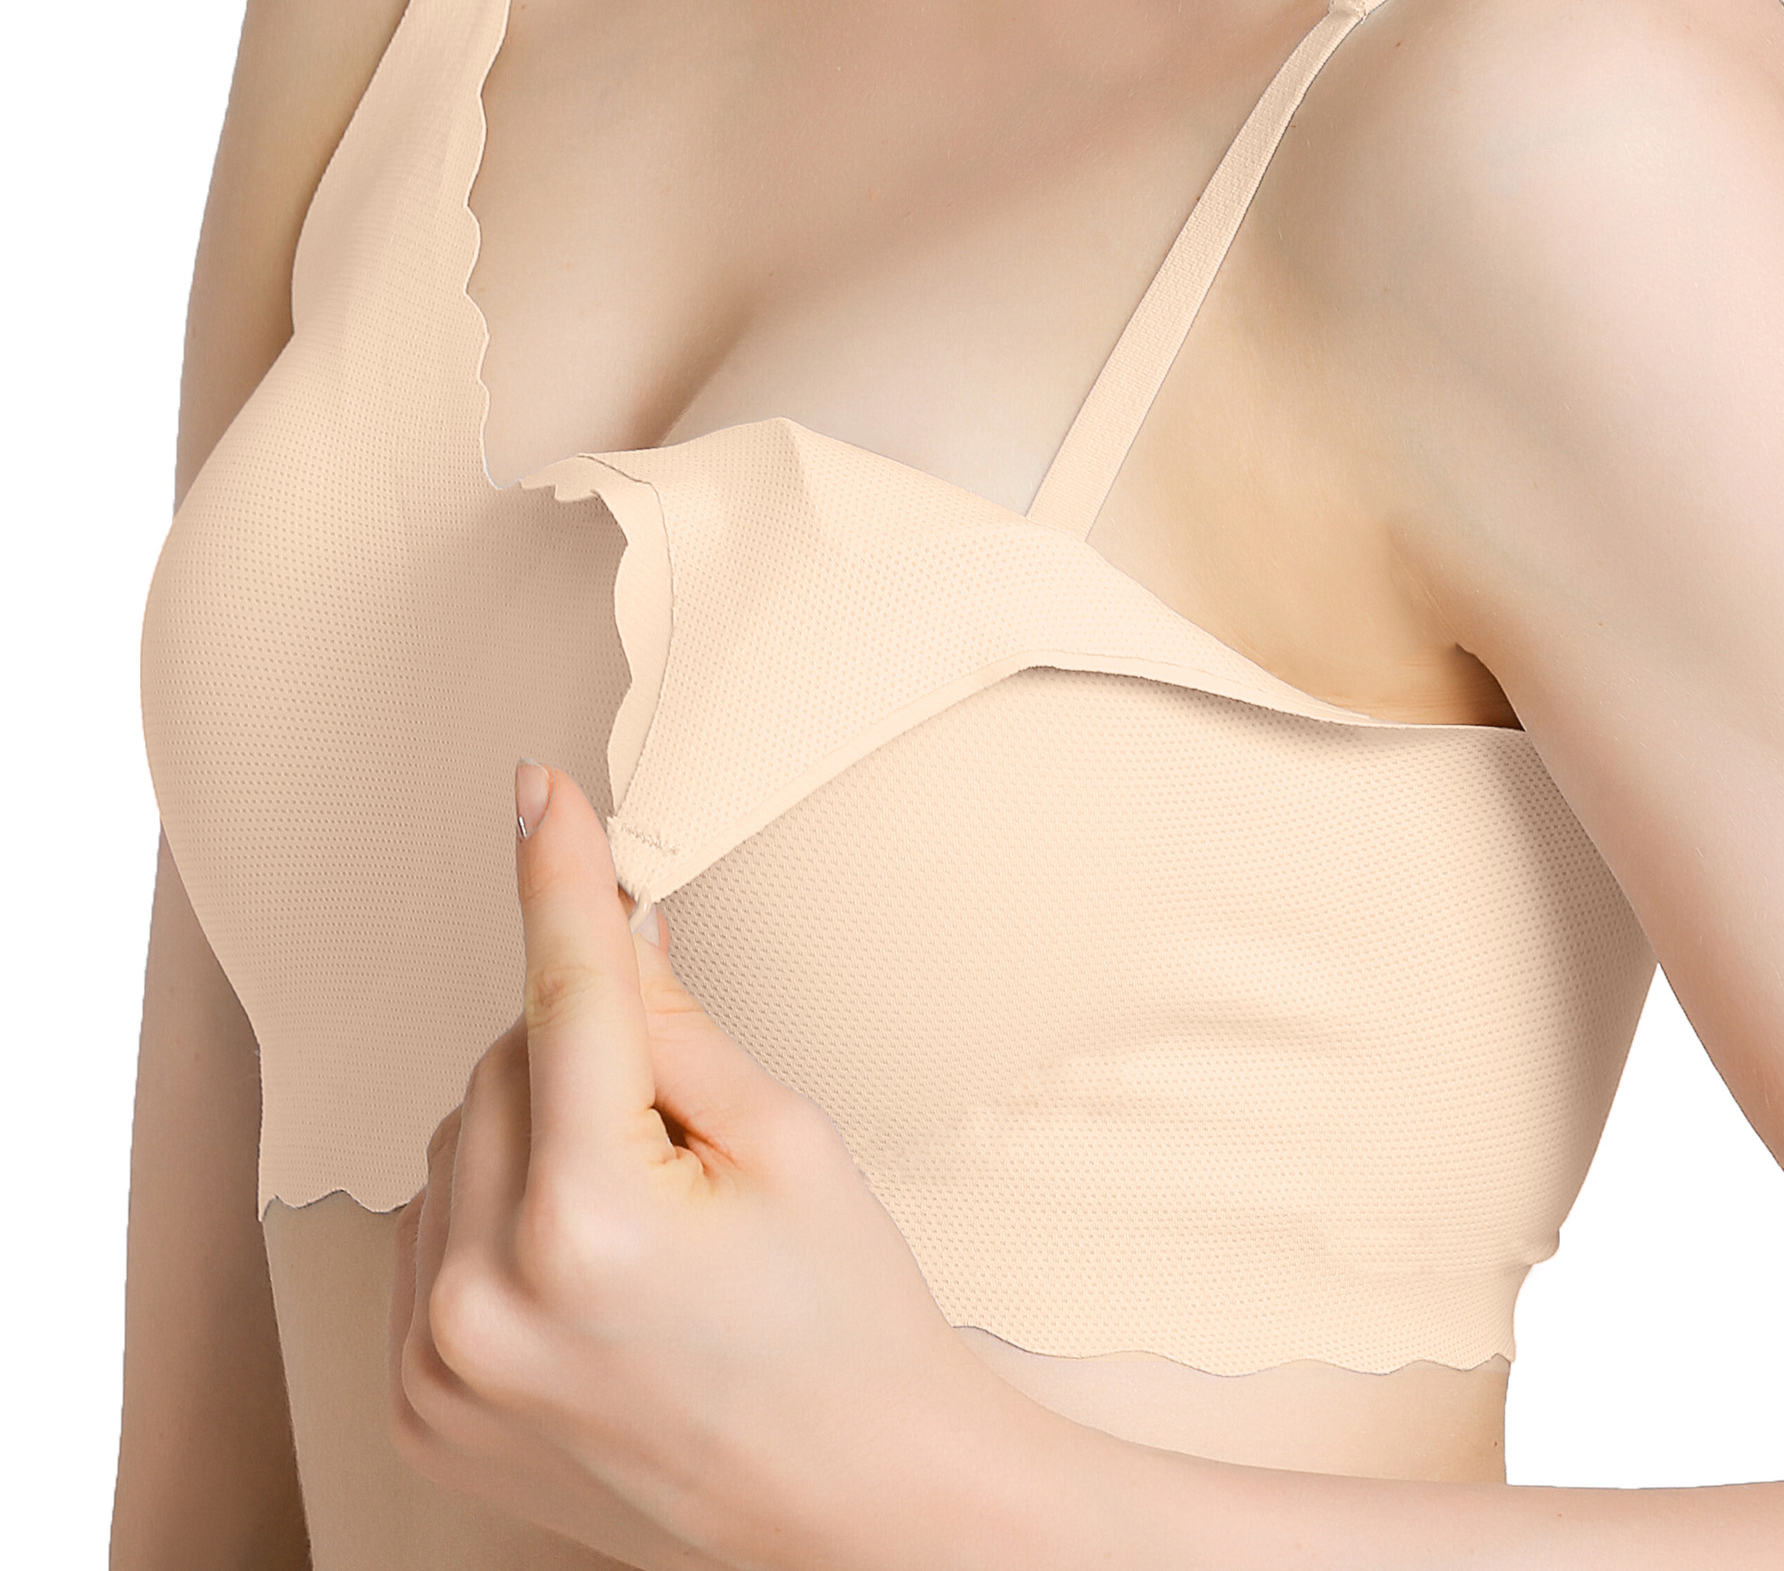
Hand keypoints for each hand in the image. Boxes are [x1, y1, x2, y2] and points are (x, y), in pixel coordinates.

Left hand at [386, 761, 1000, 1569]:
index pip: (565, 992)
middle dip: (585, 1053)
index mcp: (592, 1219)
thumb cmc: (850, 1323)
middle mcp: (486, 1300)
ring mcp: (438, 1369)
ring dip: (537, 1131)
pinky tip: (589, 1268)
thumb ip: (679, 1025)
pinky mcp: (419, 1411)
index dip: (558, 878)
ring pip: (459, 1142)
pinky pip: (434, 1235)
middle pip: (502, 1064)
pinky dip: (499, 1213)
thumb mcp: (788, 1142)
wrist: (857, 1509)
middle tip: (684, 1132)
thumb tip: (618, 928)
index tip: (537, 790)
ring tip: (644, 1221)